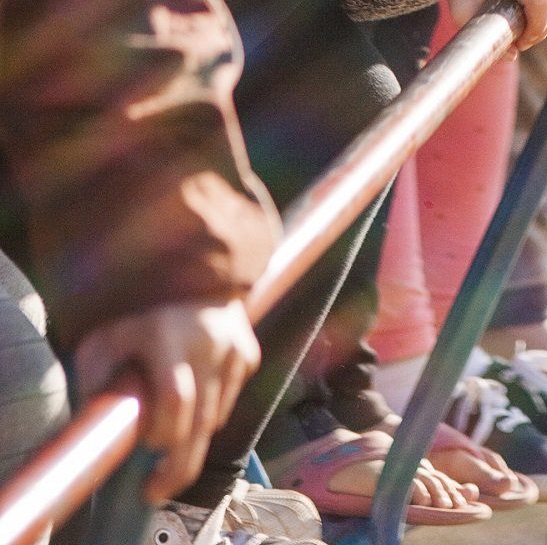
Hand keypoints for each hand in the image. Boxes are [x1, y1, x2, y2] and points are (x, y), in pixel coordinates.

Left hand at [73, 298, 258, 499]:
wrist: (182, 258)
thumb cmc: (134, 300)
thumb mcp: (103, 333)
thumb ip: (96, 375)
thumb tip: (96, 420)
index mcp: (168, 338)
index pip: (175, 406)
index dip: (160, 438)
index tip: (144, 458)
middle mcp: (207, 343)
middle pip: (201, 425)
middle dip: (179, 466)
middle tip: (158, 490)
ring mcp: (232, 345)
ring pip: (217, 415)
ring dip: (194, 431)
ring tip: (170, 433)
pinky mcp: (247, 346)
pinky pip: (231, 393)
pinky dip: (214, 405)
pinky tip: (195, 399)